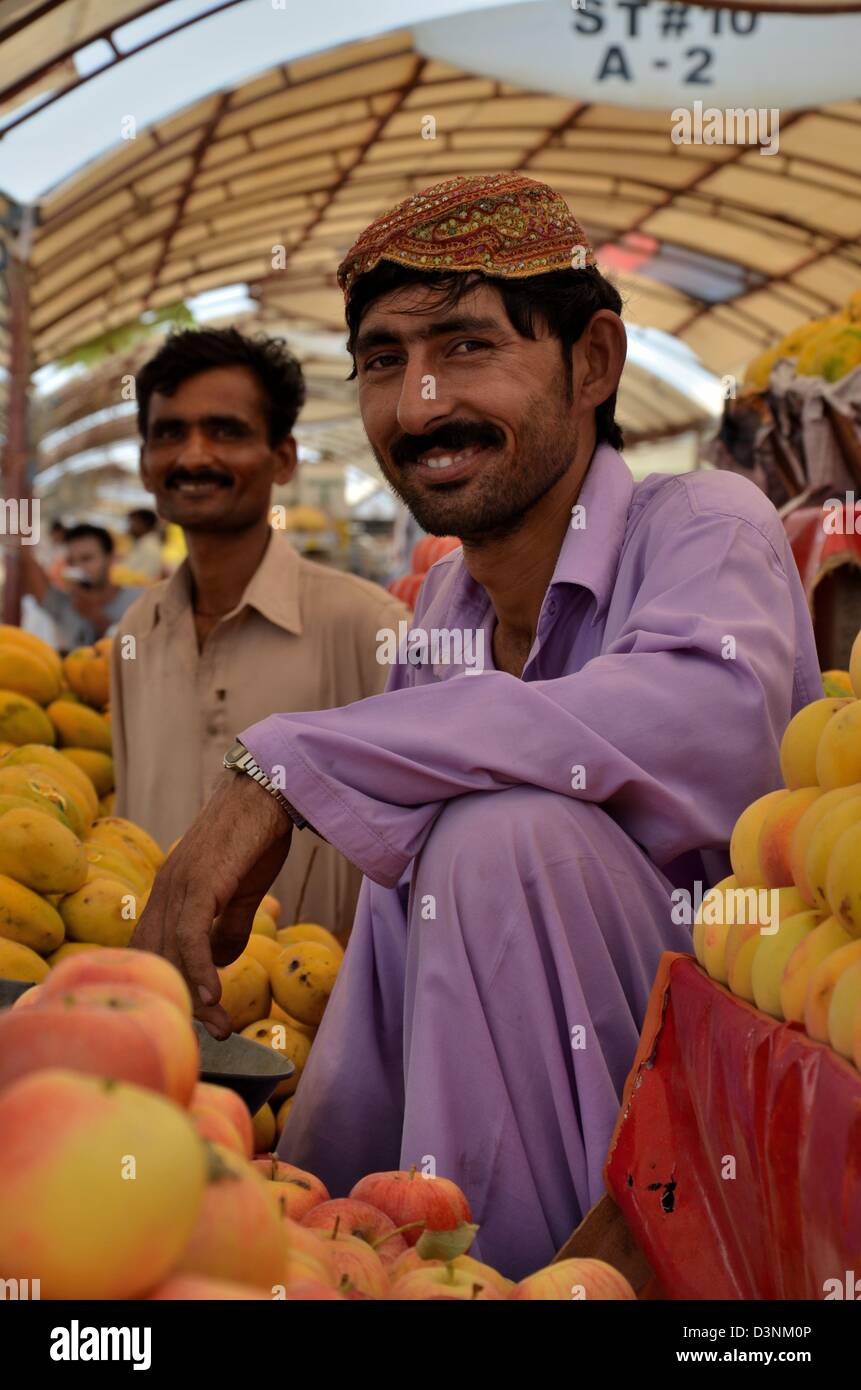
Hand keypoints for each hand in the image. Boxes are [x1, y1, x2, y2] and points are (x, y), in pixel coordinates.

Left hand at [132, 772, 292, 1036]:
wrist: (270, 789)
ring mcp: (179, 884)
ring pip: (172, 952)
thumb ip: (228, 926)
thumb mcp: (242, 890)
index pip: (153, 949)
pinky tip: (214, 996)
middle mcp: (164, 889)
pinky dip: (198, 968)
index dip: (168, 984)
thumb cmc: (257, 836)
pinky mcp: (200, 881)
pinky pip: (191, 934)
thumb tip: (219, 963)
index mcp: (170, 892)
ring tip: (219, 1027)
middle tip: (209, 1033)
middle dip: (181, 999)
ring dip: (196, 996)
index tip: (191, 1017)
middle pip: (156, 956)